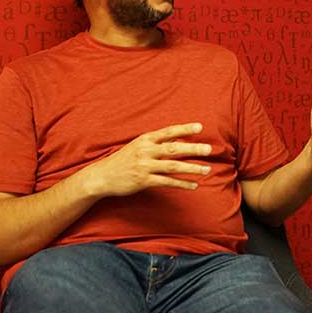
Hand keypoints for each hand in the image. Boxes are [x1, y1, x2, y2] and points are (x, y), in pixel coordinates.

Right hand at [80, 123, 212, 197]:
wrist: (102, 176)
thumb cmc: (123, 160)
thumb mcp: (138, 146)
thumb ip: (157, 142)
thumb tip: (179, 139)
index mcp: (145, 140)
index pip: (169, 132)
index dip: (184, 129)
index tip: (200, 127)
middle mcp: (146, 151)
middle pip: (174, 148)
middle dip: (193, 149)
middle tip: (209, 149)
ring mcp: (144, 166)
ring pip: (173, 166)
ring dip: (192, 168)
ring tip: (207, 169)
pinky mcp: (143, 181)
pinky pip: (167, 182)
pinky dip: (182, 183)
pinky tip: (194, 185)